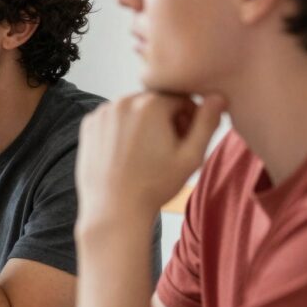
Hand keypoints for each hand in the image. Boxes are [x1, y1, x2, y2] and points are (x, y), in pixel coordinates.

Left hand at [76, 92, 224, 222]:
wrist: (113, 209)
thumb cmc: (154, 186)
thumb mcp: (191, 156)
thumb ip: (207, 122)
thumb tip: (218, 96)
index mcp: (151, 103)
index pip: (182, 99)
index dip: (190, 119)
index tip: (187, 142)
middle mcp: (123, 101)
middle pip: (156, 102)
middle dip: (167, 119)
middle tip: (168, 150)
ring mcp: (103, 112)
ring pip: (134, 109)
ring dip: (145, 123)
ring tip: (148, 153)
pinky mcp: (89, 125)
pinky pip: (115, 118)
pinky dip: (123, 129)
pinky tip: (127, 154)